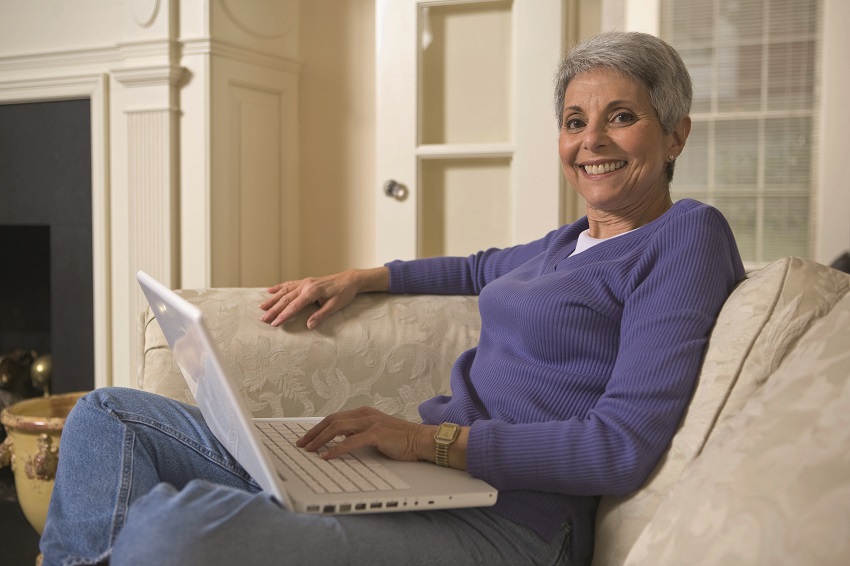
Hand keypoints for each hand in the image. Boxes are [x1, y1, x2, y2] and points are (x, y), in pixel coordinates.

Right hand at [260, 267, 388, 328]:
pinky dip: (278, 287)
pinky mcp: (305, 281)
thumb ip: (321, 315)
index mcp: (312, 292)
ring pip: (284, 291)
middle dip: (273, 310)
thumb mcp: (335, 306)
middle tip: (263, 319)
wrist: (349, 280)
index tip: (274, 324)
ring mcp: (304, 282)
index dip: (283, 315)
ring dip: (272, 299)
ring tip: (261, 307)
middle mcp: (306, 285)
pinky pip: (289, 284)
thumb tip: (309, 326)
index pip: (294, 306)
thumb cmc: (344, 293)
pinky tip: (269, 290)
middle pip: (286, 299)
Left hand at [297, 407, 436, 462]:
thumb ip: (359, 433)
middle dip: (314, 432)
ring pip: (338, 428)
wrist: (421, 439)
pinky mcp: (376, 434)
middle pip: (332, 420)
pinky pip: (351, 441)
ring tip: (310, 450)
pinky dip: (337, 449)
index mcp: (364, 413)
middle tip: (301, 444)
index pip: (334, 418)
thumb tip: (340, 442)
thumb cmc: (400, 439)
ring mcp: (370, 422)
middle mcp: (365, 414)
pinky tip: (327, 456)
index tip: (306, 438)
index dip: (318, 427)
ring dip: (321, 439)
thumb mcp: (376, 433)